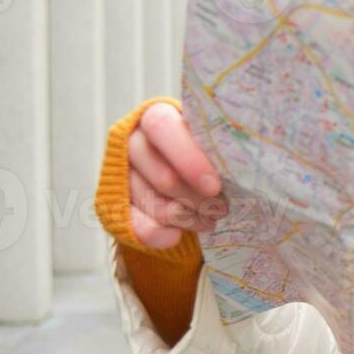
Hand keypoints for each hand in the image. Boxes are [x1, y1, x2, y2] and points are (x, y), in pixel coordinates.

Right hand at [127, 102, 226, 248]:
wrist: (183, 171)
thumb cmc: (205, 149)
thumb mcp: (211, 140)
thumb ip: (217, 146)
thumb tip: (240, 164)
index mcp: (156, 116)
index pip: (162, 127)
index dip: (187, 158)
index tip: (214, 187)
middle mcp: (133, 141)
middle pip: (163, 175)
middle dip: (196, 198)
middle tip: (221, 210)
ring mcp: (121, 172)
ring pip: (151, 201)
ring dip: (183, 217)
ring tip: (209, 221)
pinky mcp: (113, 202)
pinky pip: (130, 223)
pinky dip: (155, 233)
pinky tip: (175, 237)